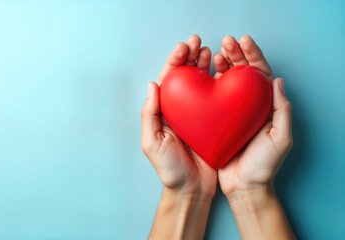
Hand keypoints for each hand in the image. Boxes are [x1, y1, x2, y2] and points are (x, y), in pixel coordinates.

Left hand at [142, 35, 216, 239]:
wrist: (191, 190)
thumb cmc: (170, 169)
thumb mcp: (152, 143)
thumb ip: (149, 114)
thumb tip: (152, 85)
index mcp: (164, 112)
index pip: (168, 80)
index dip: (174, 62)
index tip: (183, 47)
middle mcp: (180, 110)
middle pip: (184, 77)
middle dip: (189, 57)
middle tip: (198, 42)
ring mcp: (197, 115)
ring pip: (200, 84)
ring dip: (204, 66)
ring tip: (210, 50)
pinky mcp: (213, 122)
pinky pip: (216, 98)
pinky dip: (219, 83)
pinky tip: (224, 72)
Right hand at [215, 35, 292, 196]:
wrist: (244, 186)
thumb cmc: (263, 165)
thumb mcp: (280, 139)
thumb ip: (282, 110)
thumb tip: (278, 81)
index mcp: (264, 106)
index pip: (260, 73)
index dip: (252, 55)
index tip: (243, 42)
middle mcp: (247, 105)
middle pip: (242, 73)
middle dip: (235, 54)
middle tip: (225, 43)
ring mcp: (230, 111)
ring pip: (226, 81)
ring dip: (221, 64)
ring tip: (213, 52)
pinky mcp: (216, 119)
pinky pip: (212, 96)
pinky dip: (208, 81)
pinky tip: (203, 72)